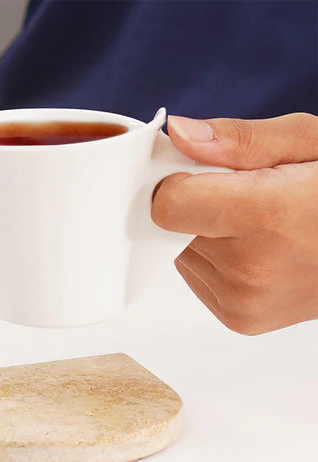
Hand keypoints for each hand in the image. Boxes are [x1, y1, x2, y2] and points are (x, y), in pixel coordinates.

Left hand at [152, 113, 317, 334]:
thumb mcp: (310, 142)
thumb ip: (239, 139)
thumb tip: (177, 134)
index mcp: (269, 217)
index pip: (167, 205)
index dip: (177, 180)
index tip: (202, 170)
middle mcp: (249, 271)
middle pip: (171, 227)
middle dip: (197, 204)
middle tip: (243, 195)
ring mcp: (243, 302)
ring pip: (180, 252)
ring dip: (205, 233)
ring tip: (257, 225)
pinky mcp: (239, 317)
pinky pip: (196, 275)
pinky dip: (214, 258)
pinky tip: (255, 249)